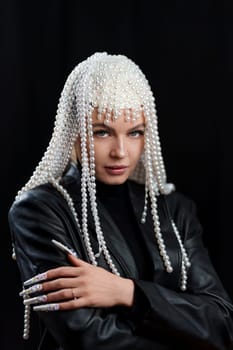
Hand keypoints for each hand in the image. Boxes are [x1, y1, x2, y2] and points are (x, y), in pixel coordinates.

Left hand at [20, 255, 134, 310]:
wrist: (119, 289)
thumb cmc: (106, 278)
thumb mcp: (92, 267)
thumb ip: (78, 262)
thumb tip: (67, 255)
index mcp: (82, 269)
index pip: (60, 271)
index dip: (46, 275)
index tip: (34, 278)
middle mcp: (81, 279)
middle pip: (58, 282)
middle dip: (41, 286)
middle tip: (29, 291)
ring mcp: (84, 290)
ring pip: (62, 294)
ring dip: (47, 297)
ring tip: (35, 300)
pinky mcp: (87, 301)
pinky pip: (70, 304)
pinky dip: (58, 306)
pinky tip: (49, 307)